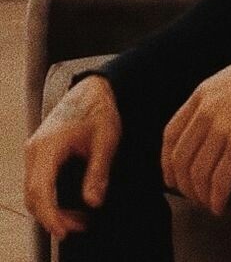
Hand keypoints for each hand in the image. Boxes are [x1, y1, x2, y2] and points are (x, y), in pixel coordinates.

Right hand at [24, 75, 121, 241]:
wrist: (93, 89)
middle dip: (53, 217)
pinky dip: (50, 198)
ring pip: (33, 191)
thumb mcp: (106, 139)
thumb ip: (98, 172)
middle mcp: (35, 149)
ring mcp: (34, 151)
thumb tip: (93, 202)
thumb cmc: (99, 109)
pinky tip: (70, 204)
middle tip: (80, 226)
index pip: (40, 189)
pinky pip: (38, 182)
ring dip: (51, 209)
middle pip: (33, 195)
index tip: (63, 231)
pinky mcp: (39, 153)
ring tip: (79, 219)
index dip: (50, 215)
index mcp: (49, 146)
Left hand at [161, 28, 230, 215]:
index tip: (172, 177)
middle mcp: (206, 111)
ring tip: (210, 204)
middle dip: (184, 185)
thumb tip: (209, 129)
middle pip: (180, 159)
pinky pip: (220, 181)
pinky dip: (217, 199)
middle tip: (193, 197)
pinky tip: (222, 205)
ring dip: (200, 196)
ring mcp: (223, 129)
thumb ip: (216, 100)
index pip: (170, 135)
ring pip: (198, 174)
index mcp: (202, 93)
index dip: (167, 163)